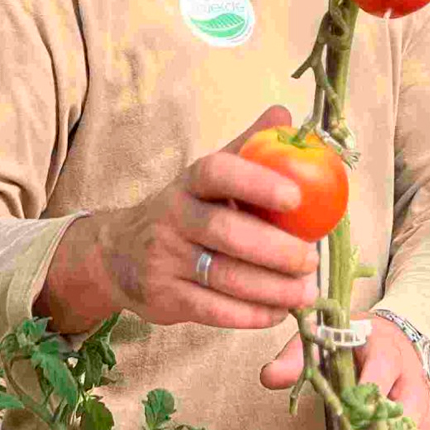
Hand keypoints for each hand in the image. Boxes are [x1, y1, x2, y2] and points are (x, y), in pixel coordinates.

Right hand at [90, 105, 321, 329]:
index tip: (297, 197)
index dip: (257, 182)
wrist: (118, 252)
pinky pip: (212, 309)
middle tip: (311, 260)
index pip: (218, 172)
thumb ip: (247, 149)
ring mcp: (165, 258)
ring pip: (223, 276)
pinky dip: (250, 315)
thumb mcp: (208, 177)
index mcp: (190, 182)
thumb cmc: (184, 210)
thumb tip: (284, 114)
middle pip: (225, 231)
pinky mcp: (164, 296)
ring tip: (305, 293)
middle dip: (274, 249)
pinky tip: (277, 313)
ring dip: (271, 288)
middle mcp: (173, 216)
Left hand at [259, 311, 429, 429]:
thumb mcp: (328, 339)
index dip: (362, 397)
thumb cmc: (356, 342)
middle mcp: (410, 381)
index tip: (338, 418)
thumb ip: (299, 356)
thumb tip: (267, 376)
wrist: (397, 344)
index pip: (381, 372)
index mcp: (388, 352)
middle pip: (398, 417)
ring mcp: (420, 408)